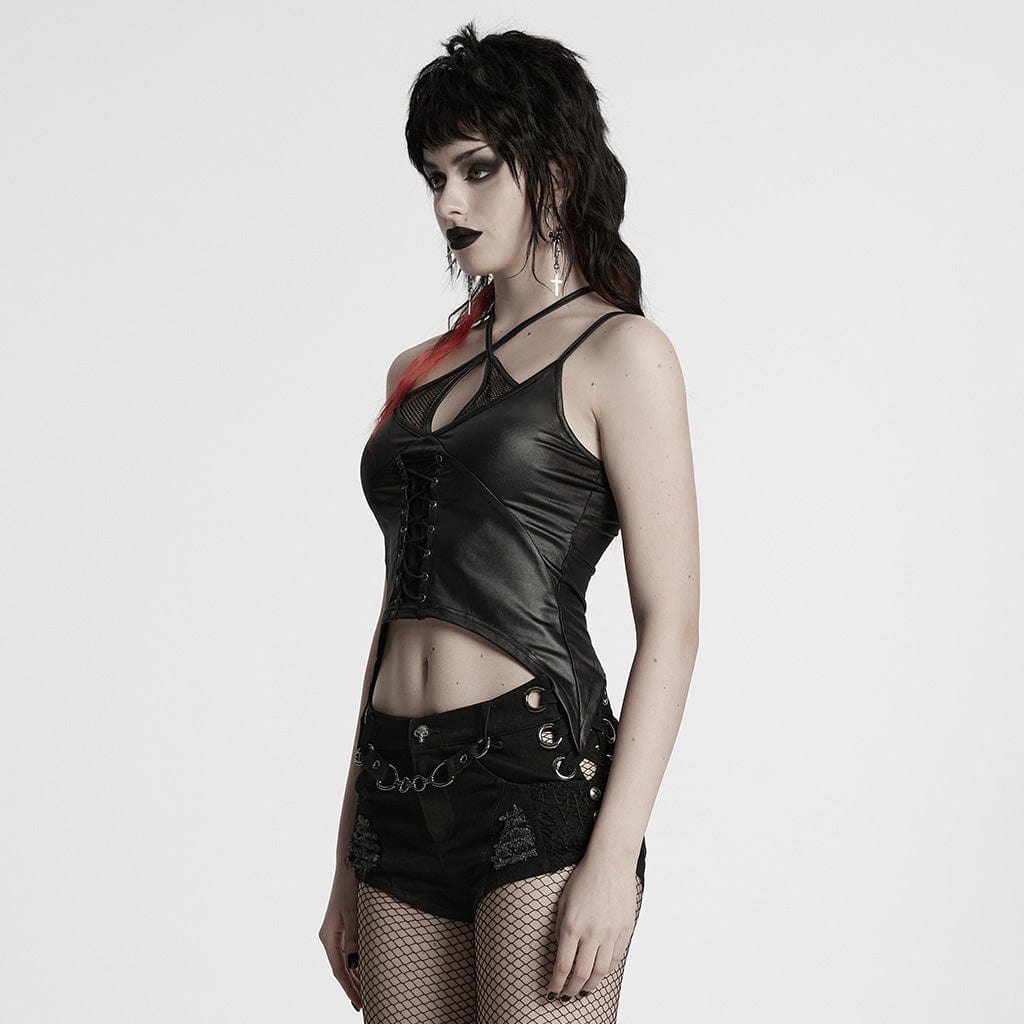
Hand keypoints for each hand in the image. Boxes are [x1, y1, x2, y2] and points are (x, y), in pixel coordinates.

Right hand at [319, 868, 362, 1011]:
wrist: (351, 862)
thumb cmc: (351, 885)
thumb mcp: (353, 912)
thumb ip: (353, 938)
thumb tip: (354, 964)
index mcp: (329, 936)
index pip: (339, 970)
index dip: (349, 988)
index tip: (359, 1004)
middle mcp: (331, 936)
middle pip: (341, 968)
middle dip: (352, 986)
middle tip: (365, 1003)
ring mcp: (336, 930)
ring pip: (345, 960)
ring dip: (355, 976)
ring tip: (366, 992)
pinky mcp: (344, 923)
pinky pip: (349, 950)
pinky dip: (356, 962)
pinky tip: (363, 968)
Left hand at [545, 854, 637, 1001]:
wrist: (610, 862)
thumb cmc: (584, 878)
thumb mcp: (564, 902)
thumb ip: (561, 929)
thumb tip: (562, 952)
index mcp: (572, 926)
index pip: (562, 966)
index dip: (556, 984)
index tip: (552, 992)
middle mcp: (591, 933)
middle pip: (581, 975)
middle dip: (571, 990)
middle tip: (566, 995)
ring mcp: (610, 933)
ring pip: (600, 971)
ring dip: (589, 985)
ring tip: (582, 990)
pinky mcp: (624, 930)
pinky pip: (615, 958)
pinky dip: (606, 969)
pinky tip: (599, 971)